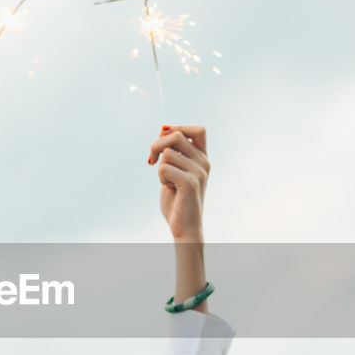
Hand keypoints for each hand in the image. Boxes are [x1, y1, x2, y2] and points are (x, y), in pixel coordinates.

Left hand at [148, 125, 208, 241]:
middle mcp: (204, 163)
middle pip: (176, 136)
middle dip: (157, 145)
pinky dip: (161, 178)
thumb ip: (172, 152)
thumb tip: (163, 129)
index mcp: (202, 159)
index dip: (178, 127)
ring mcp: (199, 172)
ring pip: (168, 153)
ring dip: (159, 167)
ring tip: (167, 182)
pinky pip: (165, 168)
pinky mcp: (190, 182)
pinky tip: (169, 188)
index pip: (198, 130)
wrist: (185, 228)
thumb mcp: (174, 171)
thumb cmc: (177, 201)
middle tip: (150, 160)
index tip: (162, 133)